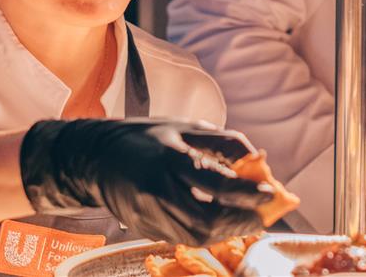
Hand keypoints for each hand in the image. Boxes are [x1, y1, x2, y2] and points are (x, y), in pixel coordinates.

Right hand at [19, 118, 272, 245]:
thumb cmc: (145, 137)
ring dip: (227, 231)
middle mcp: (156, 190)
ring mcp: (148, 213)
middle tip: (262, 213)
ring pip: (196, 235)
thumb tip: (258, 159)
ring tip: (246, 220)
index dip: (245, 191)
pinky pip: (183, 238)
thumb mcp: (184, 127)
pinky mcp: (144, 228)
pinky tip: (221, 224)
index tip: (270, 193)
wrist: (95, 158)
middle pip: (206, 218)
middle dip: (240, 220)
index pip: (213, 180)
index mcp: (167, 158)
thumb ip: (223, 142)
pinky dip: (208, 234)